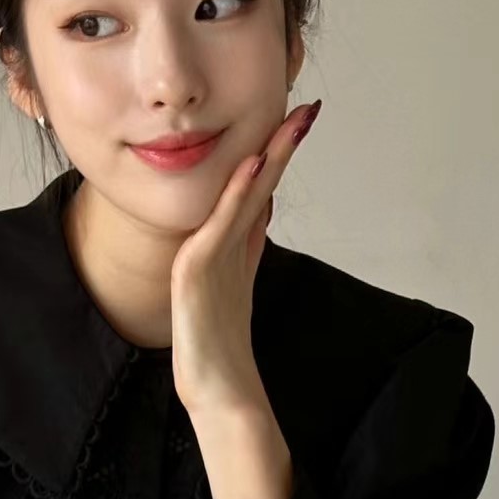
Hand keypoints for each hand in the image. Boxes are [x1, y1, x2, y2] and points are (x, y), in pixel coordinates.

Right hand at [169, 98, 321, 414]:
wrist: (215, 392)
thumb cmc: (221, 348)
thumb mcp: (238, 287)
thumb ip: (246, 247)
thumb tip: (261, 210)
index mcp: (230, 248)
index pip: (259, 192)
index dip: (278, 156)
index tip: (299, 122)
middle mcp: (215, 245)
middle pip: (253, 186)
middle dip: (278, 144)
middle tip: (302, 107)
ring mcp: (204, 256)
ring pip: (240, 196)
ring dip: (264, 157)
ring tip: (286, 123)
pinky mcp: (195, 272)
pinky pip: (222, 225)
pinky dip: (236, 193)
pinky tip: (251, 166)